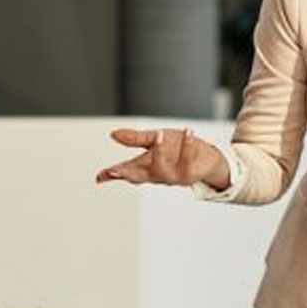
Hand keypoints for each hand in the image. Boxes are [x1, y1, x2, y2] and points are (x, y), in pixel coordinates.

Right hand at [95, 128, 229, 189]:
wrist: (207, 158)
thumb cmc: (177, 149)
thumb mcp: (154, 139)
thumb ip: (135, 139)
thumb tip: (113, 135)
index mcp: (146, 166)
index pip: (126, 170)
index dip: (112, 174)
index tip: (99, 177)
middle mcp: (157, 174)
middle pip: (139, 176)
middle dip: (127, 173)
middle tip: (114, 170)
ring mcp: (173, 176)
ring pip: (163, 168)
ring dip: (160, 152)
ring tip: (158, 134)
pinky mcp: (189, 173)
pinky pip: (187, 159)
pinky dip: (187, 145)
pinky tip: (189, 131)